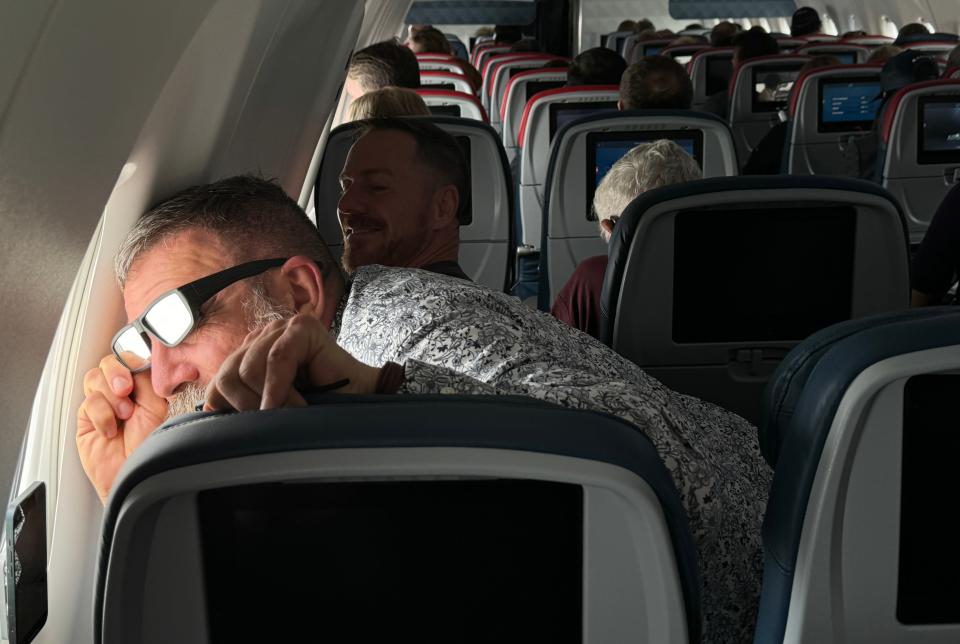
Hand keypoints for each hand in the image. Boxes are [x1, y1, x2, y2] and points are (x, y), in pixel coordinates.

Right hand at [76, 354, 167, 503]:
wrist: (136, 475)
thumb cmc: (152, 446)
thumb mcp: (157, 407)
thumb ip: (147, 381)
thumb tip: (143, 360)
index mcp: (143, 387)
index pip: (131, 358)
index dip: (131, 361)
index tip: (139, 371)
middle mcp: (123, 393)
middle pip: (109, 362)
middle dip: (116, 372)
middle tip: (125, 389)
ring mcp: (103, 405)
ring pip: (94, 378)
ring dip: (110, 395)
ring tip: (124, 415)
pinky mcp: (87, 419)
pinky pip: (88, 402)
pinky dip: (102, 415)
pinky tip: (112, 430)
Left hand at [204, 314, 380, 411]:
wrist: (362, 401)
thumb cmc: (319, 408)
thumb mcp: (270, 408)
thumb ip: (242, 404)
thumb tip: (205, 415)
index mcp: (251, 354)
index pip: (219, 381)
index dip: (227, 408)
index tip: (245, 432)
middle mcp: (262, 337)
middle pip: (228, 375)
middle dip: (246, 407)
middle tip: (268, 427)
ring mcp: (281, 328)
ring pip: (249, 369)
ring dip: (267, 400)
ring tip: (289, 417)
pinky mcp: (301, 327)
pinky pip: (277, 358)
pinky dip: (281, 387)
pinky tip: (297, 405)